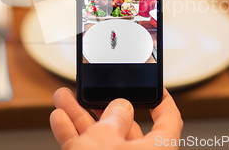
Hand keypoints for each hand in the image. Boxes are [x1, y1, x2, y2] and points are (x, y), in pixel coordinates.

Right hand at [50, 88, 182, 149]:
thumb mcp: (105, 140)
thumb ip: (113, 118)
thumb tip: (120, 107)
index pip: (169, 121)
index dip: (161, 100)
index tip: (151, 88)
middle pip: (124, 126)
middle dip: (102, 105)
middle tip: (93, 90)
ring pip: (100, 137)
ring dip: (80, 117)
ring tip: (64, 99)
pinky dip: (73, 136)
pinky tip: (59, 120)